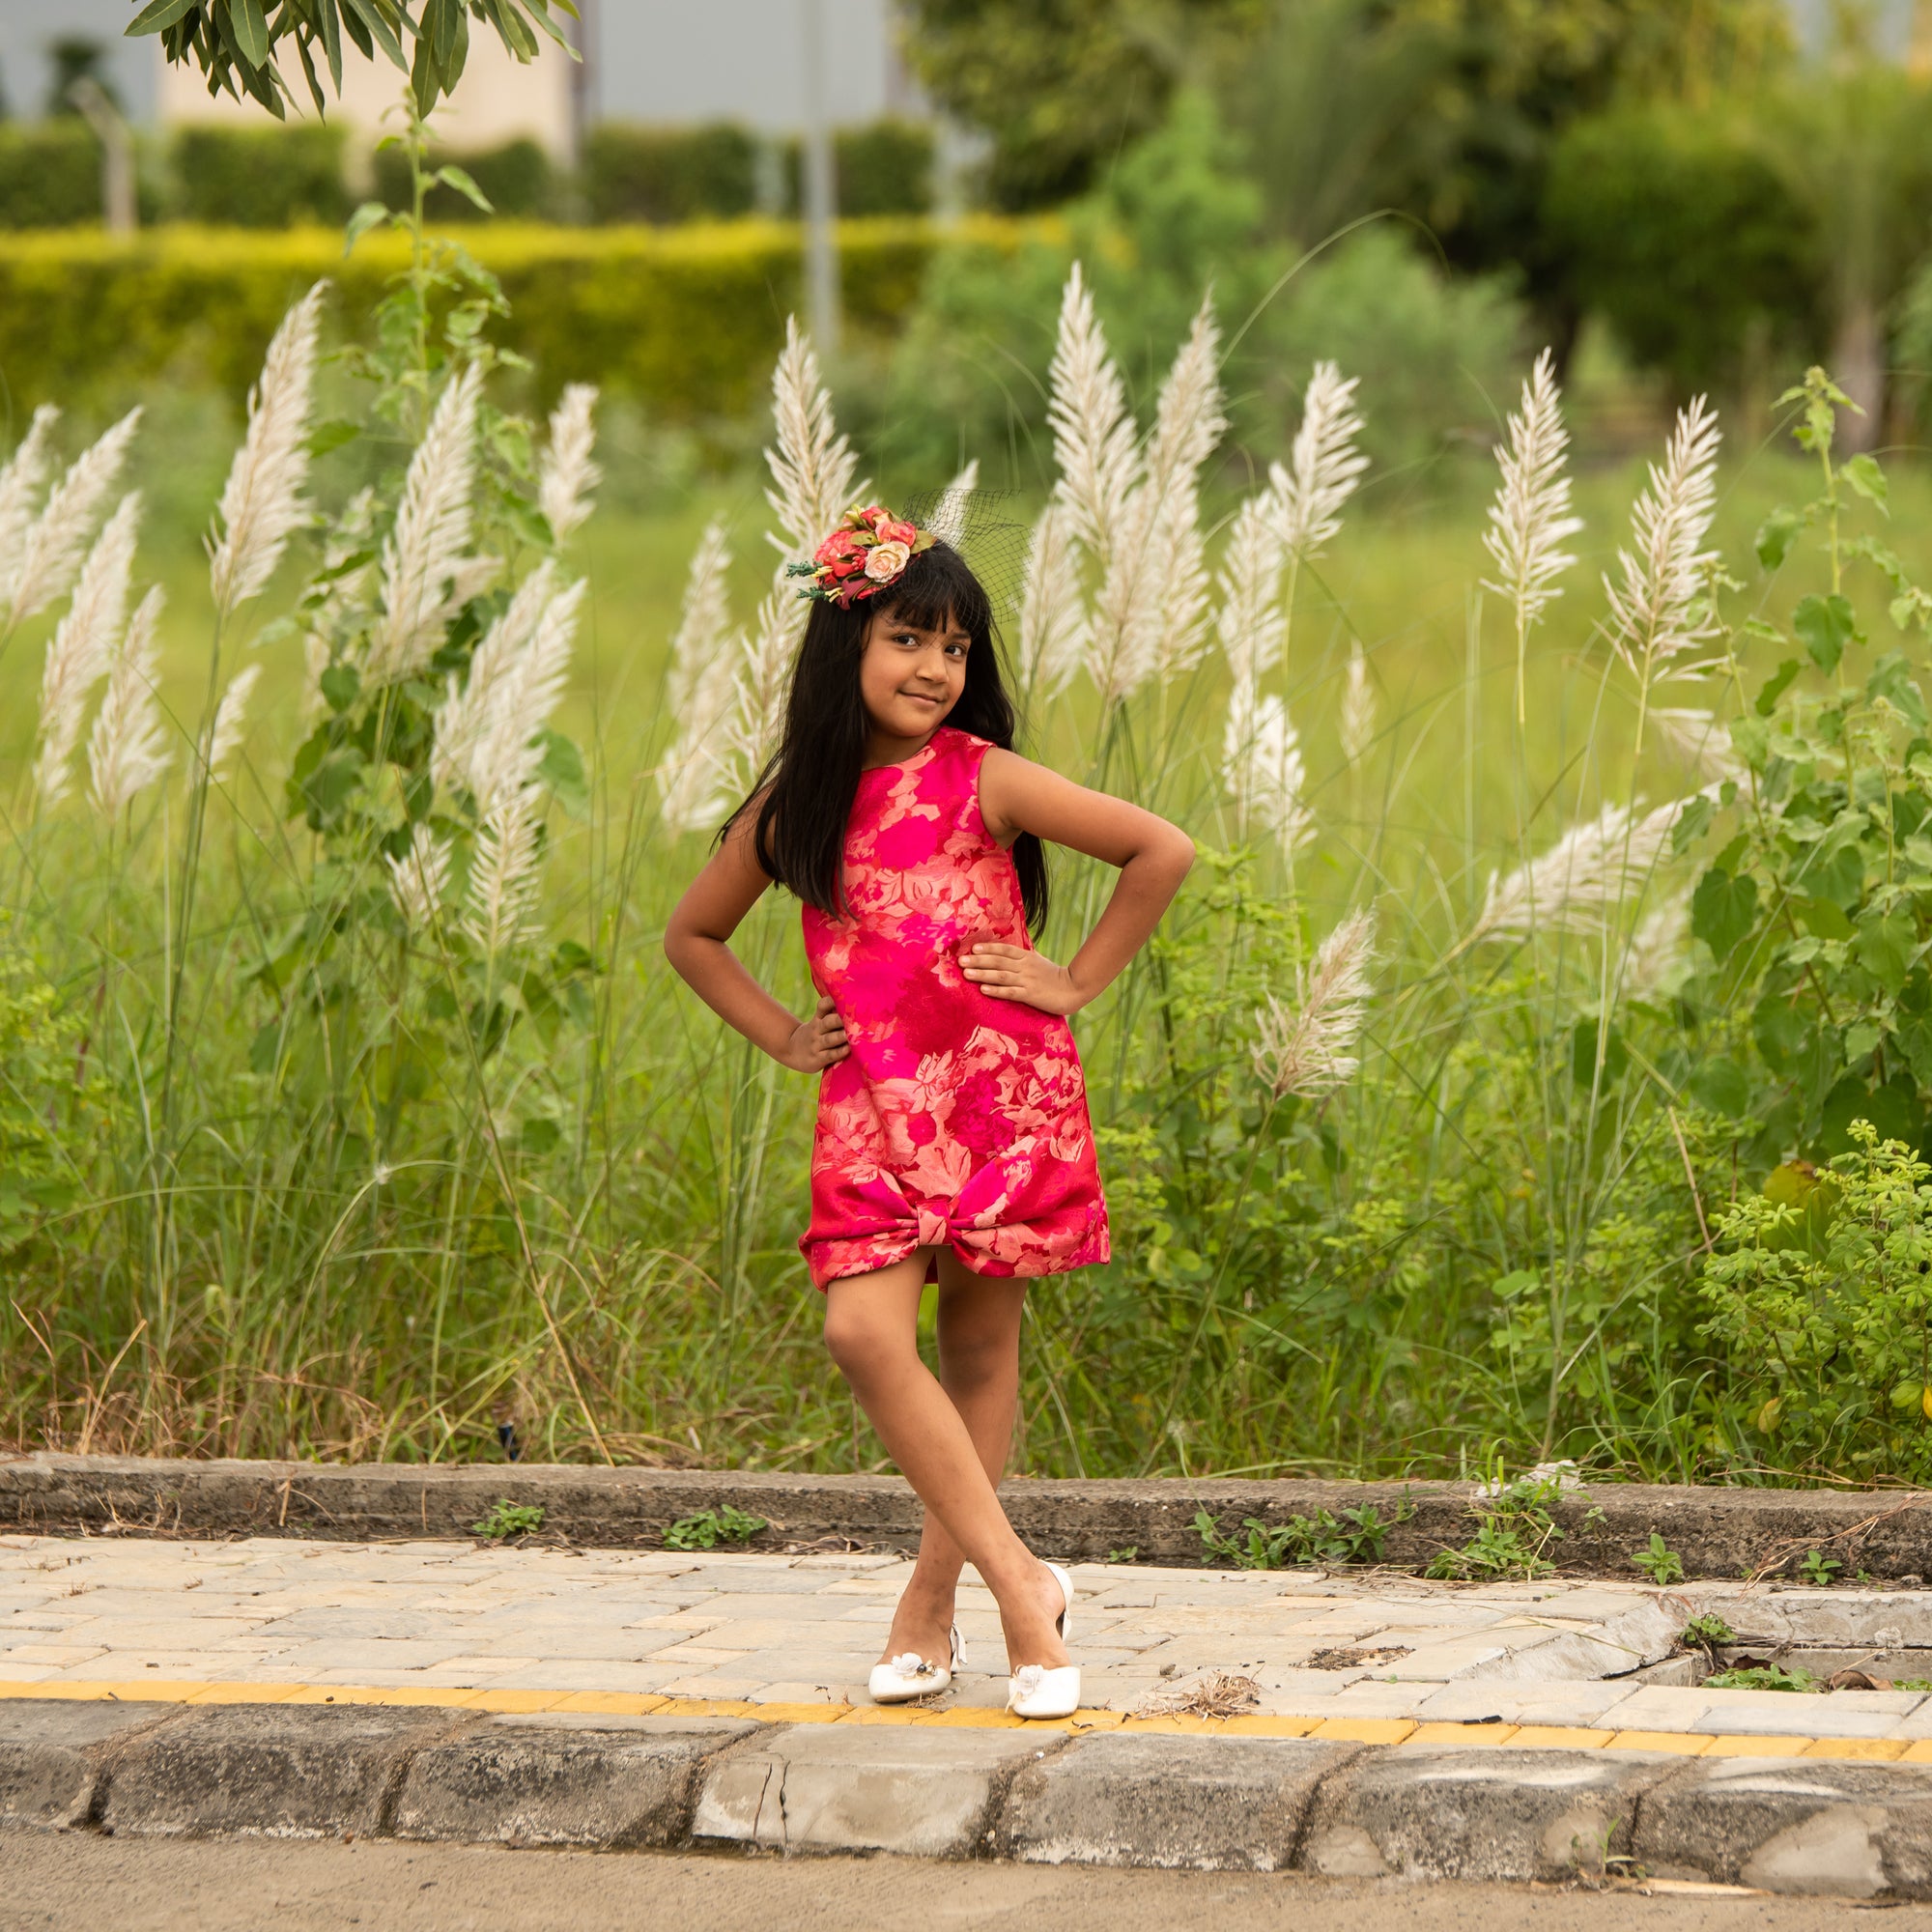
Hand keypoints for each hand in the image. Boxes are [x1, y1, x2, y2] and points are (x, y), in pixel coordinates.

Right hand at [780, 994, 848, 1071]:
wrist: (791, 1050)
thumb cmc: (815, 1033)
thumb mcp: (818, 1020)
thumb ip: (832, 1013)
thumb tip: (854, 1001)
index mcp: (818, 1018)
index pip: (823, 1006)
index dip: (831, 1001)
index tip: (844, 998)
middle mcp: (817, 1029)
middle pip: (828, 1022)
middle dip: (840, 1019)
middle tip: (855, 1018)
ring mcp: (816, 1044)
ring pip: (830, 1039)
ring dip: (841, 1036)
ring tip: (852, 1034)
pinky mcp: (818, 1059)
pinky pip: (830, 1055)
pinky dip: (839, 1052)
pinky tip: (848, 1049)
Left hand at [961, 942, 1081, 1014]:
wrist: (1073, 988)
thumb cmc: (1053, 976)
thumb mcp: (1037, 962)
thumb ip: (1021, 959)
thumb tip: (1001, 956)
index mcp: (1027, 956)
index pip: (1004, 949)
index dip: (988, 948)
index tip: (973, 949)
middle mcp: (1025, 966)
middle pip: (998, 961)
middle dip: (978, 961)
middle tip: (961, 961)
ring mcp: (1027, 980)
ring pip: (1001, 975)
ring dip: (982, 974)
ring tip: (966, 974)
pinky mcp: (1030, 994)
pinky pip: (1010, 992)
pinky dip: (996, 990)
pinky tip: (983, 990)